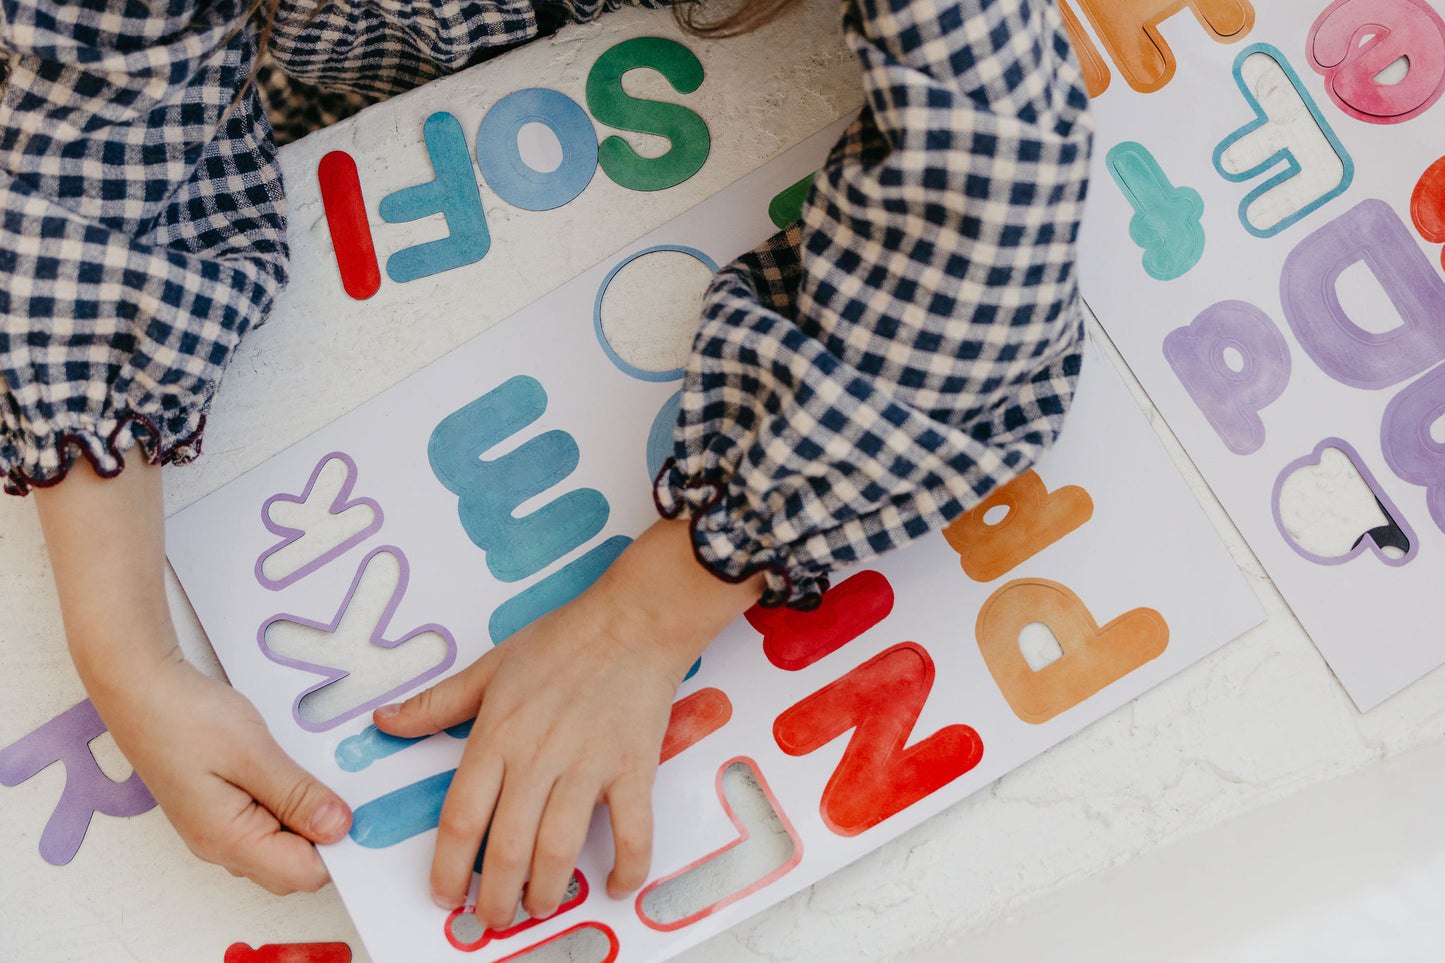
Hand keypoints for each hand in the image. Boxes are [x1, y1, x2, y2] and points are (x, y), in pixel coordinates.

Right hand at [33, 454, 349, 893]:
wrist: (138, 686)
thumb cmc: (186, 715)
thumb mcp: (253, 752)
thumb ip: (297, 795)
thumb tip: (338, 828)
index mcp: (227, 839)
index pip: (301, 874)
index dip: (338, 847)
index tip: (361, 809)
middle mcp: (219, 845)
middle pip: (292, 865)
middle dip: (325, 833)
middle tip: (345, 786)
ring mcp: (216, 829)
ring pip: (279, 844)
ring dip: (306, 815)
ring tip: (319, 773)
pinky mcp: (217, 808)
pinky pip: (264, 822)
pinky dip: (287, 803)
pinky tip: (295, 772)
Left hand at [374, 518, 762, 928]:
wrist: (633, 621)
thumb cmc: (564, 640)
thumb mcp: (490, 665)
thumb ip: (437, 702)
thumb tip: (386, 721)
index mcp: (498, 735)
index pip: (461, 817)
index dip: (447, 866)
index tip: (443, 893)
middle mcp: (538, 757)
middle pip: (506, 847)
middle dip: (494, 896)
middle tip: (491, 917)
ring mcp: (588, 765)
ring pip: (559, 848)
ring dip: (546, 890)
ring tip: (539, 907)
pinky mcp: (633, 767)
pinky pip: (632, 830)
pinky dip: (627, 866)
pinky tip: (618, 885)